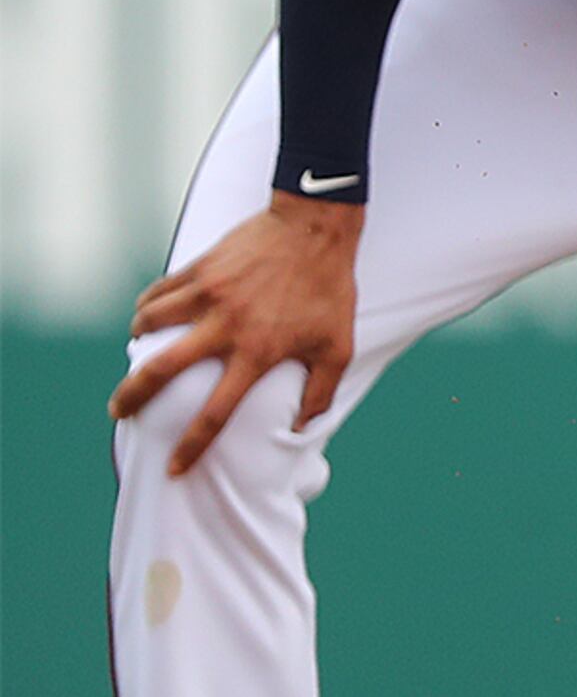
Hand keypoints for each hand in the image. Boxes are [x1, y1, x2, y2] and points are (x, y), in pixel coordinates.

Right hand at [109, 196, 365, 474]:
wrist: (316, 229)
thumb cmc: (330, 290)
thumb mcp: (338, 347)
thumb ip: (320, 391)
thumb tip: (301, 427)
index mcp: (258, 353)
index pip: (216, 413)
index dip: (191, 445)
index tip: (174, 468)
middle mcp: (225, 328)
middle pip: (161, 371)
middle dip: (133, 397)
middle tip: (119, 412)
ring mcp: (207, 295)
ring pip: (150, 324)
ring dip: (137, 342)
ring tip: (137, 353)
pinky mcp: (199, 269)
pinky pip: (159, 292)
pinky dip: (147, 307)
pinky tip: (147, 315)